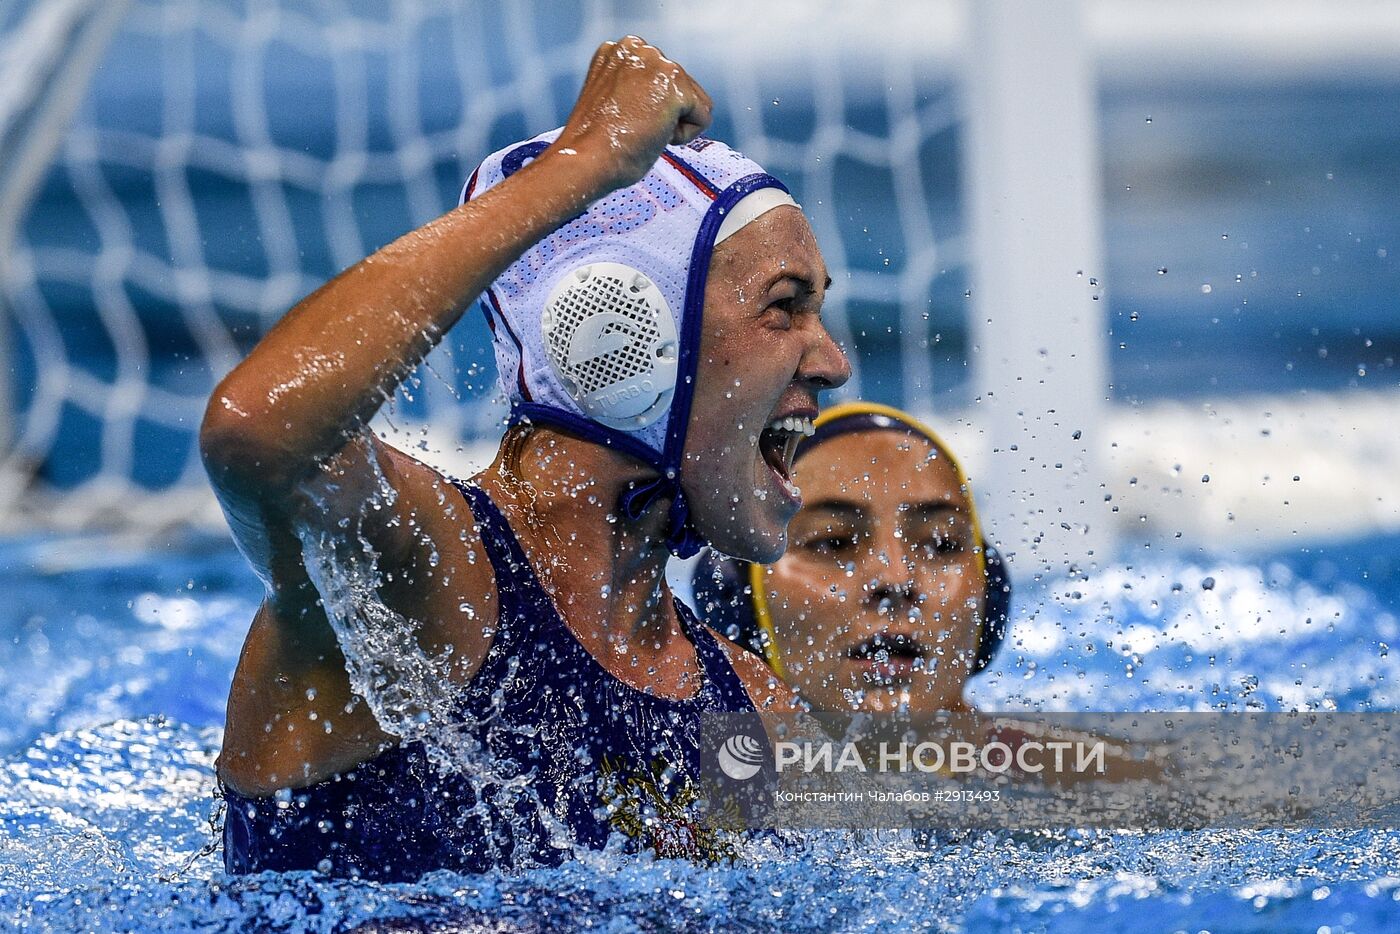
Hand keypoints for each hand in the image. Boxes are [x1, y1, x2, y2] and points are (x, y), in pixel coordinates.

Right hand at [552, 36, 713, 191]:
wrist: (586, 159)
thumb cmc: (595, 143)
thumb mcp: (613, 100)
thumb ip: (636, 89)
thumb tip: (659, 99)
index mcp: (620, 50)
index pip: (661, 79)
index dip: (649, 109)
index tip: (623, 119)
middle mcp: (639, 47)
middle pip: (681, 87)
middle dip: (664, 114)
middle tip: (632, 128)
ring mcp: (658, 63)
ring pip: (694, 102)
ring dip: (673, 124)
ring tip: (640, 130)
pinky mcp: (675, 84)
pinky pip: (702, 117)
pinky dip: (684, 136)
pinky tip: (654, 135)